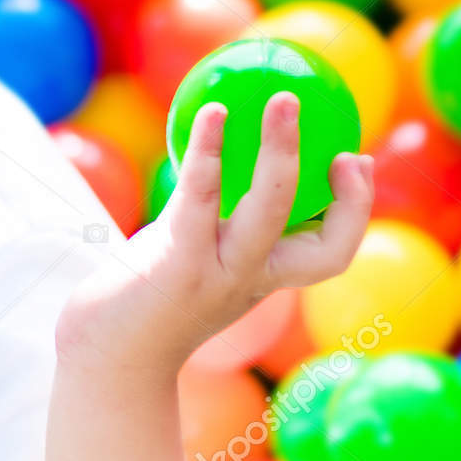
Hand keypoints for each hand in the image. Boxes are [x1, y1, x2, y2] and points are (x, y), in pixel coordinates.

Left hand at [56, 91, 374, 379]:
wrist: (104, 358)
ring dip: (282, 152)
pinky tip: (212, 114)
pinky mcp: (178, 263)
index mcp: (261, 281)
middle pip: (326, 248)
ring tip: (282, 102)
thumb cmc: (142, 303)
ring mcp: (217, 274)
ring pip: (269, 211)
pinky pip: (201, 197)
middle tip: (353, 147)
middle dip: (353, 198)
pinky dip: (209, 152)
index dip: (356, 211)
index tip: (355, 162)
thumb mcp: (188, 266)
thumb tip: (213, 158)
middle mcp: (249, 282)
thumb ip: (208, 229)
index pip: (331, 256)